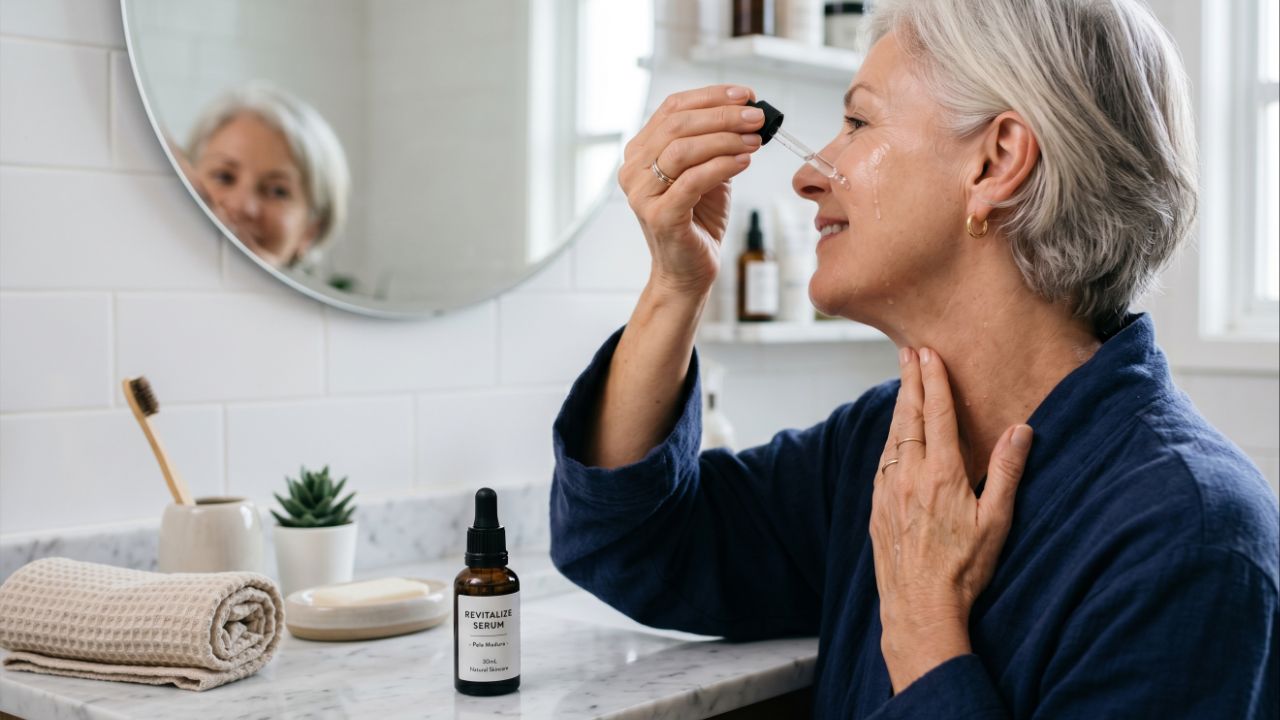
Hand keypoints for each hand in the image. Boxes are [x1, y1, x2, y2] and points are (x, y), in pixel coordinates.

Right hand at [618, 85, 765, 296]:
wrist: (688, 271)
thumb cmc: (697, 220)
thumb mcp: (707, 173)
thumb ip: (716, 144)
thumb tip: (747, 112)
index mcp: (640, 153)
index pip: (672, 109)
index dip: (711, 97)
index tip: (746, 95)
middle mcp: (633, 170)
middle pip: (677, 125)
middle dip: (722, 116)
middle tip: (756, 117)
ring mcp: (642, 194)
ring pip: (683, 149)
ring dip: (725, 139)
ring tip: (755, 139)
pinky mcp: (658, 216)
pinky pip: (692, 180)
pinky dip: (722, 166)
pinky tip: (744, 161)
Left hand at [869, 347, 1032, 692]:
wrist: (919, 608)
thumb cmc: (965, 568)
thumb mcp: (997, 521)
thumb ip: (1007, 472)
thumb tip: (1022, 429)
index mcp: (941, 475)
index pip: (936, 415)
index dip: (933, 381)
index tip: (929, 354)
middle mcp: (908, 476)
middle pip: (907, 418)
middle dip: (910, 382)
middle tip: (909, 352)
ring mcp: (888, 491)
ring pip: (891, 438)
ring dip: (898, 408)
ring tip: (903, 385)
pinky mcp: (877, 508)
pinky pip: (881, 462)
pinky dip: (889, 439)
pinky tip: (893, 436)